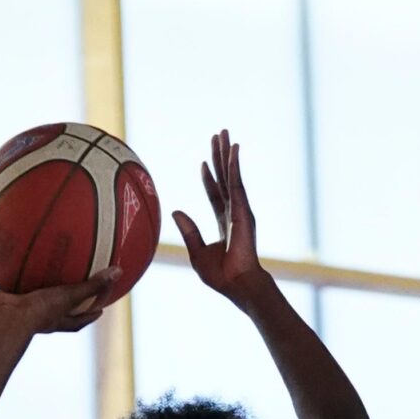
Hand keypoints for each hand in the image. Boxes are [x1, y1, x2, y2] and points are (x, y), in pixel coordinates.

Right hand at [0, 266, 121, 337]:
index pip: (77, 320)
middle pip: (49, 311)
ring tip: (16, 270)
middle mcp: (35, 316)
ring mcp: (14, 311)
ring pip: (16, 297)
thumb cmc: (40, 312)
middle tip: (64, 290)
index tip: (100, 310)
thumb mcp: (70, 296)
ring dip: (14, 287)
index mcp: (55, 318)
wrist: (9, 322)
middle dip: (55, 303)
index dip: (89, 315)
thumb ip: (93, 285)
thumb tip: (119, 271)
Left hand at [174, 130, 264, 303]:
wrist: (237, 284)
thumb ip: (188, 230)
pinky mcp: (243, 209)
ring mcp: (240, 209)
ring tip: (224, 134)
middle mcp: (233, 212)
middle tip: (218, 136)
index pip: (215, 194)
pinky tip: (233, 149)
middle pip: (224, 178)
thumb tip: (176, 211)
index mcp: (224, 223)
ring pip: (231, 175)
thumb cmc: (220, 276)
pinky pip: (236, 182)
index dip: (209, 178)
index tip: (204, 162)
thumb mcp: (197, 252)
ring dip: (227, 154)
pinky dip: (234, 165)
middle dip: (220, 157)